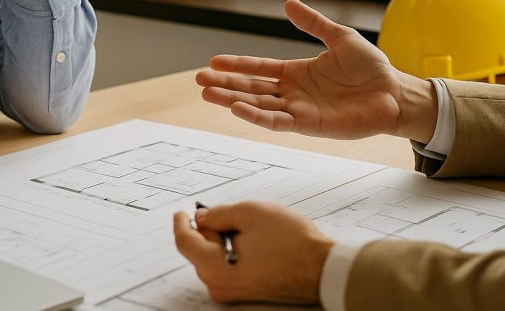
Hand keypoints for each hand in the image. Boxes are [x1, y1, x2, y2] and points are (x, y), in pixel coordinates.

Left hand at [173, 201, 332, 304]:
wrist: (323, 268)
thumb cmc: (292, 242)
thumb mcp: (250, 213)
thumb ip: (218, 214)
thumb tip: (203, 217)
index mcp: (216, 268)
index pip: (185, 243)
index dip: (181, 223)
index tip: (181, 212)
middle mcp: (220, 286)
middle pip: (199, 251)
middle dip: (208, 230)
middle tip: (224, 214)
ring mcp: (233, 293)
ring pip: (213, 259)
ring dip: (221, 240)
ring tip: (246, 227)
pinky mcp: (246, 292)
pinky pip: (227, 268)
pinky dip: (232, 251)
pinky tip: (252, 241)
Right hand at [196, 0, 438, 142]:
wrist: (395, 92)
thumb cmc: (371, 68)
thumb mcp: (339, 37)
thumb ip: (313, 23)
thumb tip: (287, 3)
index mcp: (297, 72)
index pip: (259, 68)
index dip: (237, 65)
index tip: (213, 62)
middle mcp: (293, 92)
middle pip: (251, 88)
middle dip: (225, 84)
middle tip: (199, 80)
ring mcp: (299, 110)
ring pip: (258, 105)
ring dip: (232, 99)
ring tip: (208, 93)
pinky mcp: (309, 125)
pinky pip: (277, 121)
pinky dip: (256, 116)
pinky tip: (237, 108)